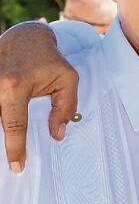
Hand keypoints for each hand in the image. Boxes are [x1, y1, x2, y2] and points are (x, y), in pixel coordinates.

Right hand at [0, 22, 77, 171]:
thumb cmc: (50, 60)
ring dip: (1, 129)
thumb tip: (58, 135)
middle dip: (3, 142)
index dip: (15, 148)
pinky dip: (0, 116)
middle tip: (15, 162)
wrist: (26, 38)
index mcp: (15, 86)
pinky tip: (5, 131)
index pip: (14, 124)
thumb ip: (65, 107)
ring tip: (10, 146)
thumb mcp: (68, 79)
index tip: (18, 166)